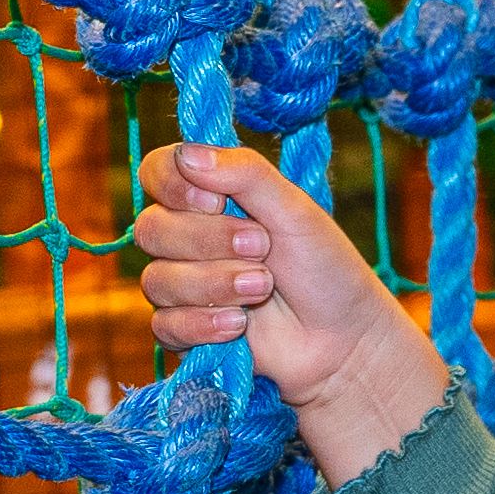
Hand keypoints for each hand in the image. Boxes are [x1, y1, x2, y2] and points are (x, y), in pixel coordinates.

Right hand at [135, 142, 451, 480]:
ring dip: (216, 283)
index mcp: (208, 195)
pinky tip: (240, 325)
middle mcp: (185, 236)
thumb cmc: (324, 267)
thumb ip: (245, 174)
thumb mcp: (294, 209)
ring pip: (157, 279)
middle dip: (210, 240)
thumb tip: (189, 154)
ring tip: (263, 287)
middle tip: (263, 247)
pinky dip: (205, 324)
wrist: (342, 339)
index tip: (215, 200)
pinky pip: (165, 324)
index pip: (155, 172)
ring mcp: (180, 284)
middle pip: (152, 229)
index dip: (173, 184)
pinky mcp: (182, 330)